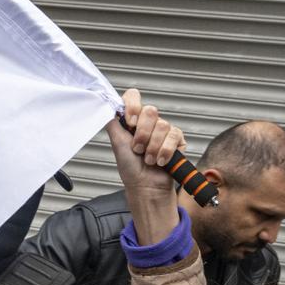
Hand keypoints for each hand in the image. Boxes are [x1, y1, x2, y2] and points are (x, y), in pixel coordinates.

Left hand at [105, 89, 185, 244]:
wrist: (145, 187)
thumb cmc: (131, 168)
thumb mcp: (117, 143)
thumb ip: (113, 123)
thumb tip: (107, 105)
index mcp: (133, 120)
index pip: (133, 96)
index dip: (132, 106)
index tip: (129, 122)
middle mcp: (149, 123)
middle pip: (150, 110)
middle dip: (142, 134)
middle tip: (138, 149)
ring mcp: (164, 130)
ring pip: (163, 125)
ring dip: (152, 147)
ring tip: (148, 159)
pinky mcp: (177, 140)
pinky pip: (174, 136)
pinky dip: (165, 151)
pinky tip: (160, 161)